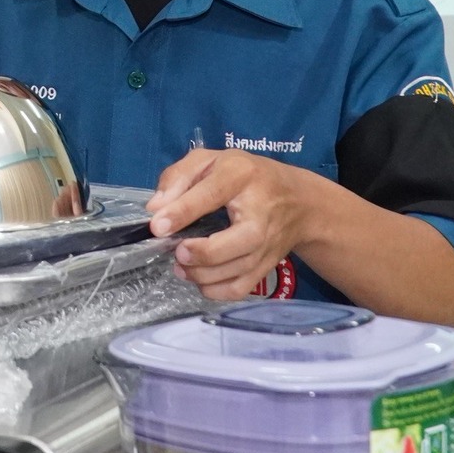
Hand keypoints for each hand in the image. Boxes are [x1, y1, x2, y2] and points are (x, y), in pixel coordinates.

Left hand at [144, 148, 318, 300]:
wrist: (298, 201)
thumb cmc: (245, 176)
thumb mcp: (210, 161)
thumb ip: (178, 177)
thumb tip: (155, 208)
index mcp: (242, 175)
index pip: (213, 193)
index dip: (183, 211)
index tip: (157, 226)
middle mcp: (261, 212)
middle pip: (240, 240)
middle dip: (205, 253)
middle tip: (178, 252)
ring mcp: (268, 243)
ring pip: (239, 269)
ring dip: (203, 275)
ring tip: (181, 265)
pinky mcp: (267, 265)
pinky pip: (242, 288)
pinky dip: (217, 291)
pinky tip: (200, 279)